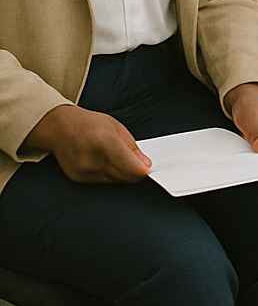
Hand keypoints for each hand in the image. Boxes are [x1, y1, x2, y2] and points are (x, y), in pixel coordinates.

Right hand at [25, 104, 150, 183]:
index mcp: (105, 142)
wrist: (61, 128)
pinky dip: (109, 174)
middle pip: (123, 176)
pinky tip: (106, 162)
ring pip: (114, 181)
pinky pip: (102, 182)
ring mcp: (84, 172)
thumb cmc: (89, 124)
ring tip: (118, 156)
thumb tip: (145, 164)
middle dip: (134, 172)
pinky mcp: (79, 179)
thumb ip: (132, 148)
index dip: (142, 171)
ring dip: (122, 173)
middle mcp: (93, 160)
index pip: (129, 166)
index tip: (149, 169)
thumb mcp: (117, 128)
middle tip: (139, 163)